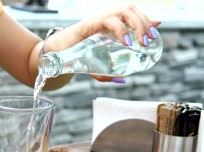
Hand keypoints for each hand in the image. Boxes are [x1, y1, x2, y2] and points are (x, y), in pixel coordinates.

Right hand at [44, 4, 160, 82]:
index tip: (155, 32)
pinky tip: (126, 43)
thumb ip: (109, 72)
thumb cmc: (76, 56)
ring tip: (140, 43)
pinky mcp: (92, 22)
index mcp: (111, 23)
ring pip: (126, 11)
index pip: (134, 14)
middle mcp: (107, 16)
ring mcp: (100, 18)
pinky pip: (111, 20)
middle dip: (145, 25)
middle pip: (133, 11)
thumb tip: (124, 79)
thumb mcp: (95, 65)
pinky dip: (121, 30)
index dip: (147, 20)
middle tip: (149, 42)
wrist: (57, 53)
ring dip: (138, 25)